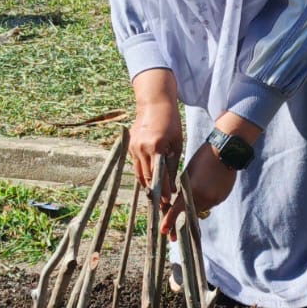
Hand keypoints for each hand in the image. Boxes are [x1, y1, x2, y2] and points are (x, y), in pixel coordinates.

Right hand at [127, 71, 182, 200]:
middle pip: (147, 177)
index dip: (163, 190)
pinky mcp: (130, 146)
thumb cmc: (170, 123)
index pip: (159, 175)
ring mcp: (134, 147)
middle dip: (154, 191)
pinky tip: (149, 180)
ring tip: (155, 195)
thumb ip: (173, 164)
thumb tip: (173, 184)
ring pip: (139, 173)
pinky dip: (143, 173)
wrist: (154, 103)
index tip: (167, 201)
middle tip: (161, 204)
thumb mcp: (177, 143)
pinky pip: (136, 164)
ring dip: (147, 185)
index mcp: (156, 147)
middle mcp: (142, 148)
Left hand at [163, 143, 235, 237]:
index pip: (177, 209)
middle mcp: (204, 198)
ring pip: (200, 210)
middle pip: (189, 214)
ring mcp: (214, 199)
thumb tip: (179, 202)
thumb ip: (183, 189)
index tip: (164, 231)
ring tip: (196, 194)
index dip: (169, 221)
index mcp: (192, 190)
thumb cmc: (203, 158)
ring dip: (194, 208)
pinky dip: (205, 201)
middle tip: (174, 237)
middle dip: (181, 224)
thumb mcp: (188, 173)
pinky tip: (206, 188)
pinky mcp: (222, 198)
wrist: (226, 151)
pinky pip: (210, 204)